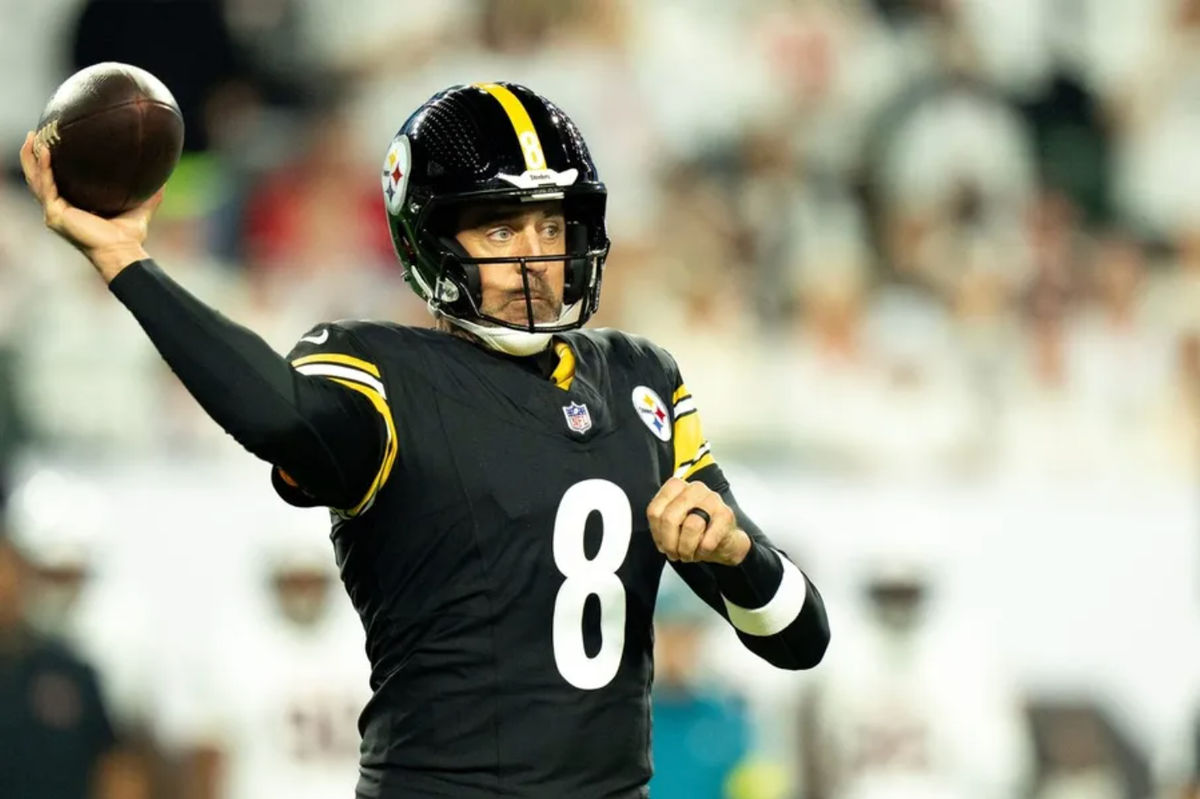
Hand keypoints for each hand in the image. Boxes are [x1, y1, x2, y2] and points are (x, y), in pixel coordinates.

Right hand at [19, 130, 162, 281]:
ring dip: (31, 158)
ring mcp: (55, 212)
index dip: (52, 164)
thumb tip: (165, 178)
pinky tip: (45, 152)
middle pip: (40, 177)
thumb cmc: (130, 235)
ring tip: (32, 136)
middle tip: (35, 133)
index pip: (58, 181)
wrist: (124, 251)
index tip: (55, 141)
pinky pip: (45, 187)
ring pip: (36, 180)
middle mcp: (60, 209)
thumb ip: (151, 194)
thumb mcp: (141, 208)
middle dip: (34, 155)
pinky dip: (44, 168)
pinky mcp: (55, 215)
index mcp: (74, 207)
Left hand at [646, 477, 750, 565]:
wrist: (726, 540)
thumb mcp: (673, 526)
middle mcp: (694, 489)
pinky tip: (704, 549)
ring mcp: (712, 499)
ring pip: (690, 526)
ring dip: (686, 549)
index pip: (654, 510)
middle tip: (674, 553)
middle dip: (670, 543)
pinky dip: (703, 551)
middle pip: (669, 518)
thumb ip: (662, 525)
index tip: (662, 543)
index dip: (656, 533)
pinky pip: (707, 540)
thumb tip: (661, 538)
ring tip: (689, 553)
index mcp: (676, 487)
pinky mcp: (726, 514)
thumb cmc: (698, 531)